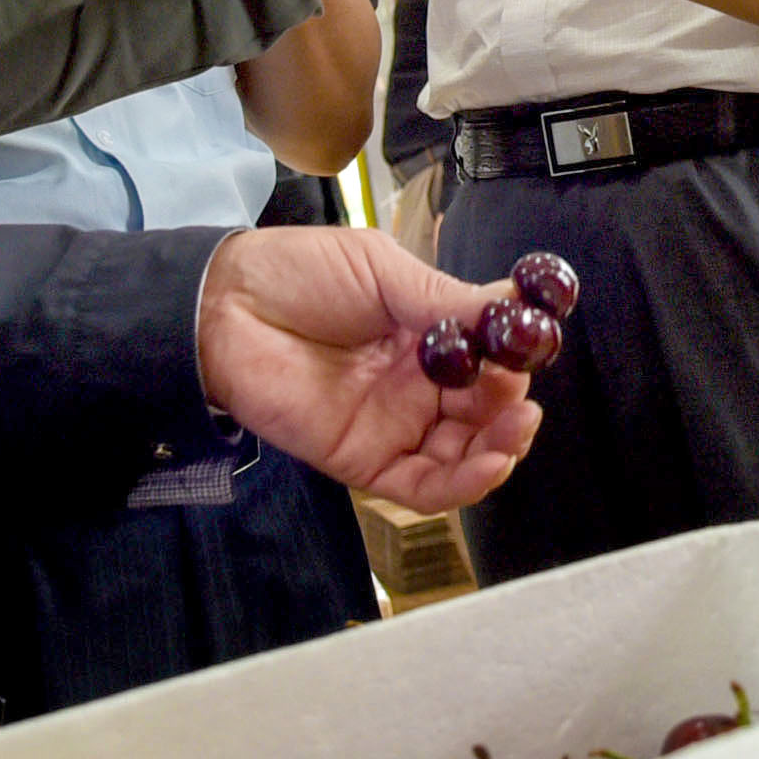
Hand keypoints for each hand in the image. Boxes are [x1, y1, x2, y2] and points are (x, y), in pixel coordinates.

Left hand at [191, 227, 544, 511]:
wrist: (226, 306)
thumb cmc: (299, 274)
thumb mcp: (383, 271)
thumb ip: (447, 300)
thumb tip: (516, 306)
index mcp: (427, 336)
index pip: (490, 359)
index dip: (515, 359)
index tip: (532, 347)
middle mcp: (418, 386)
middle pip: (486, 414)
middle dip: (513, 411)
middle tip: (521, 400)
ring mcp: (395, 426)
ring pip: (465, 455)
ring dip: (500, 449)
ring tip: (515, 428)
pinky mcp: (366, 460)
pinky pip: (425, 486)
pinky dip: (463, 484)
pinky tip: (489, 464)